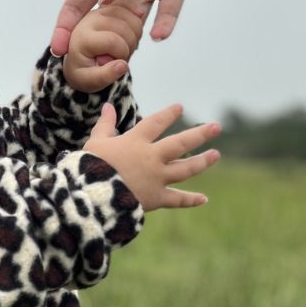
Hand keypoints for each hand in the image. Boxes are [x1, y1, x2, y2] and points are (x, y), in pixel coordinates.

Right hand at [51, 0, 223, 54]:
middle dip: (95, 44)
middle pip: (103, 22)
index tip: (57, 48)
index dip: (66, 25)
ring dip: (127, 43)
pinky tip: (158, 35)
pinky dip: (164, 26)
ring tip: (121, 55)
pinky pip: (169, 12)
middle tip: (91, 60)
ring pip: (134, 26)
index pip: (79, 1)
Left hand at [62, 0, 146, 91]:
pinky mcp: (110, 4)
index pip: (112, 41)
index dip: (122, 54)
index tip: (117, 62)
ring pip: (130, 16)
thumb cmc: (83, 70)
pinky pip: (131, 6)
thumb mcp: (89, 81)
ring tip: (126, 46)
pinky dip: (137, 18)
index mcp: (82, 37)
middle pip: (124, 28)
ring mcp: (101, 9)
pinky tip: (134, 31)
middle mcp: (90, 19)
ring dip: (136, 33)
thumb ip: (104, 76)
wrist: (78, 59)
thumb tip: (122, 66)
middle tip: (123, 55)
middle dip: (130, 45)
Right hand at [84, 101, 218, 210]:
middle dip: (200, 134)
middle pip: (181, 143)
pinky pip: (177, 199)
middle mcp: (152, 157)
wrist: (93, 195)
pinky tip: (204, 199)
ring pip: (185, 168)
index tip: (180, 108)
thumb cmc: (89, 167)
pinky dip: (190, 200)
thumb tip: (108, 106)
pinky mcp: (156, 198)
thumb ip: (105, 125)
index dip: (168, 114)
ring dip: (202, 161)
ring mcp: (157, 178)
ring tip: (215, 154)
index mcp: (136, 141)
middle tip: (216, 127)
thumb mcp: (95, 142)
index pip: (156, 123)